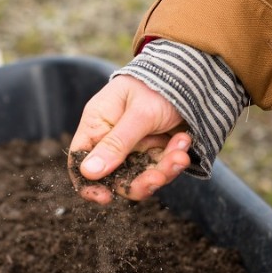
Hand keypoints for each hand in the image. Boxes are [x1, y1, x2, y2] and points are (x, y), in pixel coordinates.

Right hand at [68, 75, 191, 204]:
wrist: (191, 74)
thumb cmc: (157, 85)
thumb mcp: (138, 114)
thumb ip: (116, 143)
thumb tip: (88, 173)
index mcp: (97, 124)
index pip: (81, 160)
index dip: (88, 183)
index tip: (105, 198)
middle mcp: (113, 138)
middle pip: (115, 176)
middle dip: (139, 181)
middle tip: (158, 177)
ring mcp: (135, 146)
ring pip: (142, 176)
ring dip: (163, 170)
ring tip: (180, 155)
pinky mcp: (156, 150)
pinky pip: (161, 168)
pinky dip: (175, 159)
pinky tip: (184, 141)